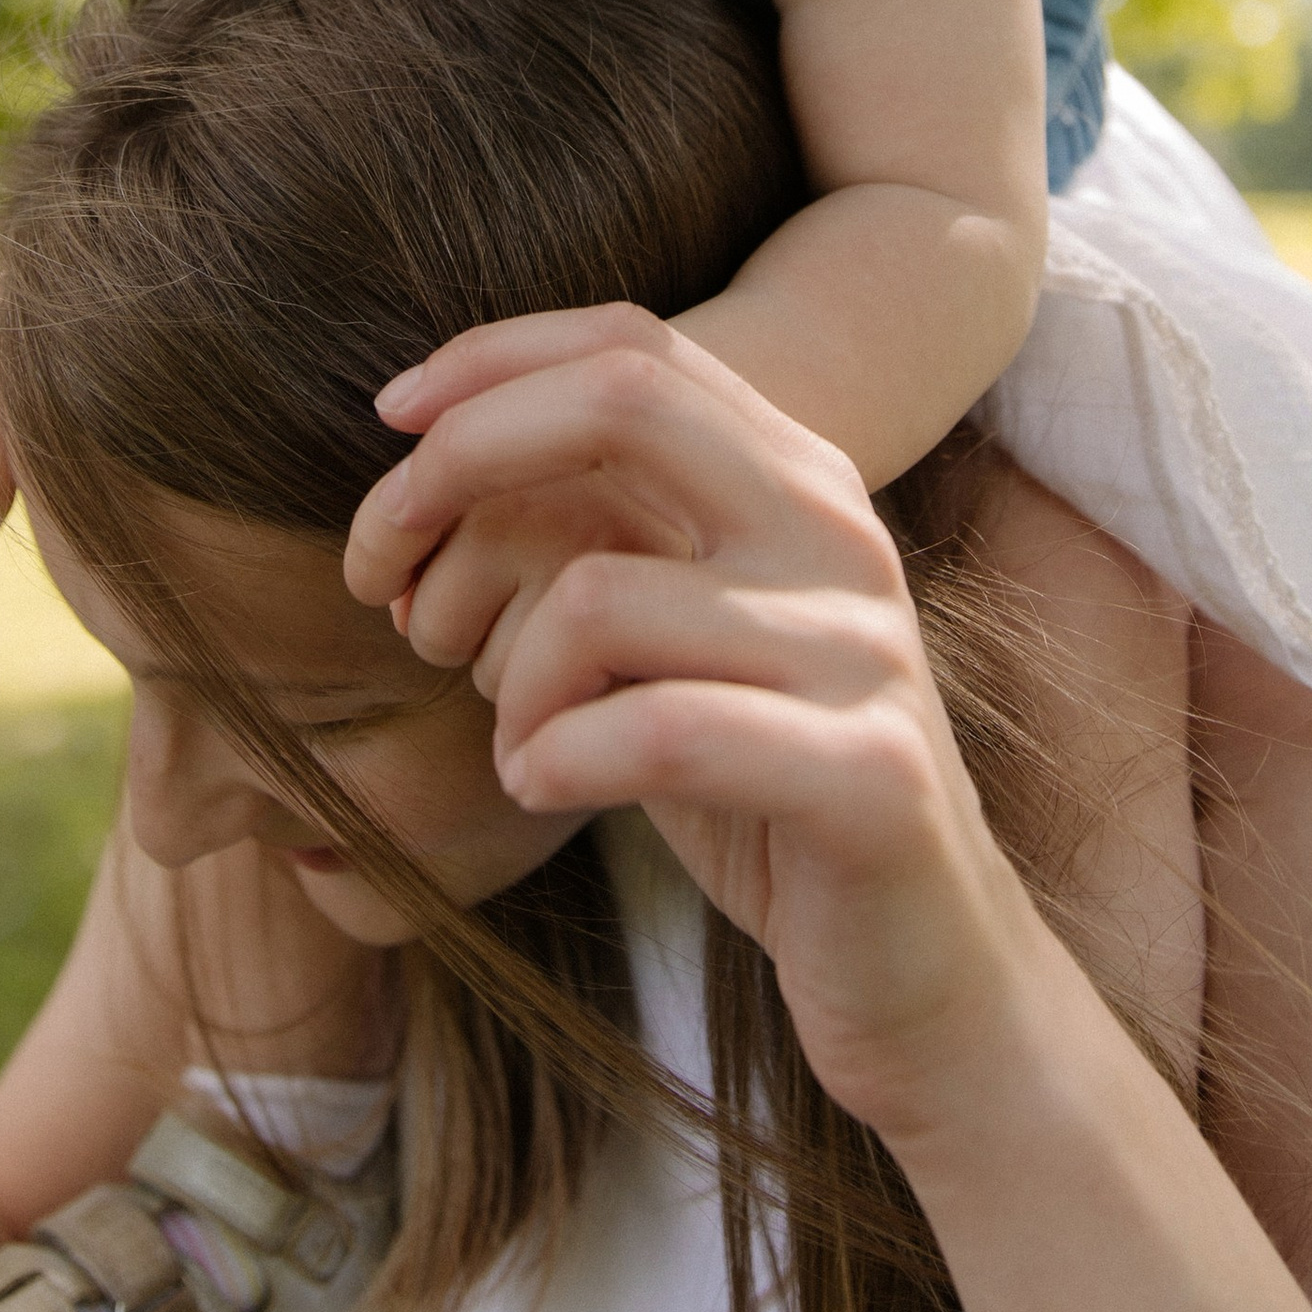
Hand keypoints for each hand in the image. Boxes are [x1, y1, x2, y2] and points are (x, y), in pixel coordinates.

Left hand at [355, 310, 1056, 1151]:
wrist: (928, 968)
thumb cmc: (763, 792)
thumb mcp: (681, 637)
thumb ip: (608, 537)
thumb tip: (428, 466)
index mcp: (796, 478)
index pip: (631, 343)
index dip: (492, 360)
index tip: (389, 416)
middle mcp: (838, 532)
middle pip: (622, 404)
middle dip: (459, 466)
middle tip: (382, 576)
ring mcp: (863, 648)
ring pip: (598, 593)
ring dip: (504, 680)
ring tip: (516, 743)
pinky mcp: (869, 775)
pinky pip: (657, 731)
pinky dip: (559, 757)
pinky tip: (542, 786)